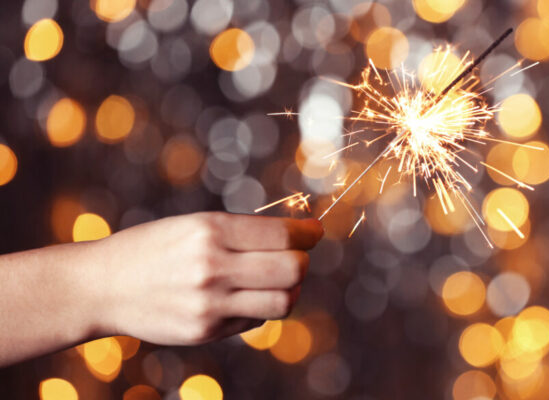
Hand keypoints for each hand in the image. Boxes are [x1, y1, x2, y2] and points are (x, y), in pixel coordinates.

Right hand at [86, 212, 323, 344]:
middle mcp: (213, 266)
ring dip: (291, 290)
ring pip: (283, 301)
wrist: (102, 286)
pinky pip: (256, 321)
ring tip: (278, 281)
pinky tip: (247, 298)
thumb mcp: (194, 225)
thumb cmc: (154, 248)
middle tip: (297, 257)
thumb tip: (298, 237)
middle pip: (293, 269)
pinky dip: (262, 308)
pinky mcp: (206, 331)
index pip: (283, 233)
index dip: (309, 232)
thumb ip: (242, 232)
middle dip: (303, 262)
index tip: (315, 231)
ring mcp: (210, 303)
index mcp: (211, 230)